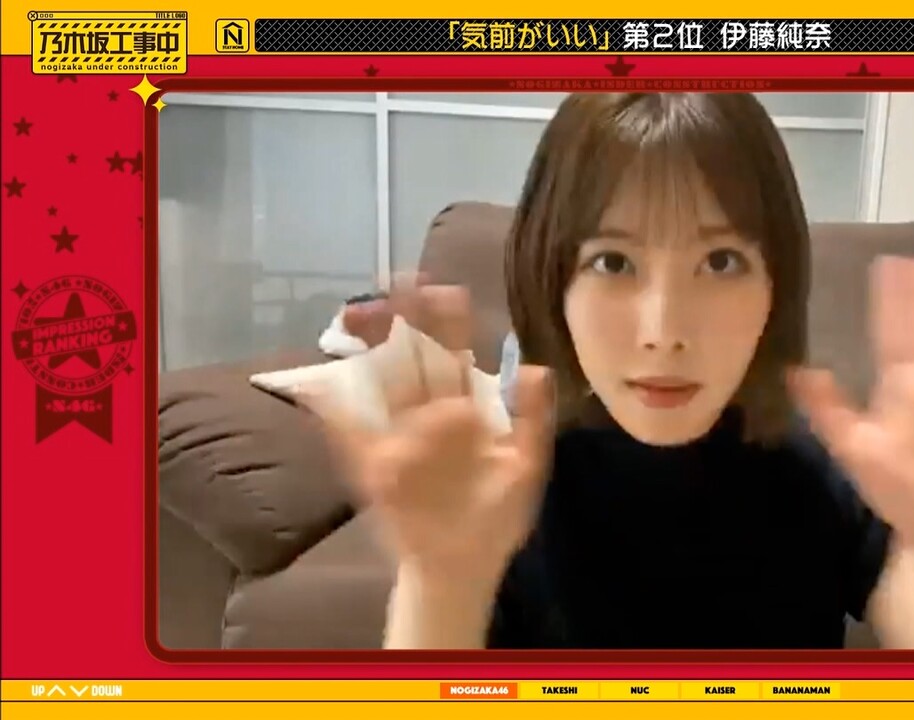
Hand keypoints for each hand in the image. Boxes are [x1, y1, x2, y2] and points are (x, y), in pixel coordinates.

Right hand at [310, 276, 553, 591]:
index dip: (450, 325)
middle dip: (406, 322)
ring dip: (372, 352)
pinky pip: (354, 440)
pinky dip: (334, 416)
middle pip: (415, 361)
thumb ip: (532, 419)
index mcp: (466, 413)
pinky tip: (319, 387)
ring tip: (361, 315)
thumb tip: (536, 368)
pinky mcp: (377, 472)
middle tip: (400, 281)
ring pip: (384, 388)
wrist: (467, 566)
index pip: (455, 358)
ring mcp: (399, 442)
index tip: (447, 289)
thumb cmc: (498, 517)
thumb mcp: (525, 466)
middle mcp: (429, 419)